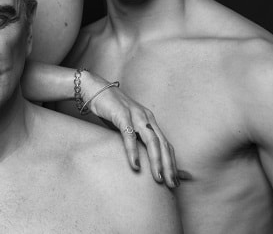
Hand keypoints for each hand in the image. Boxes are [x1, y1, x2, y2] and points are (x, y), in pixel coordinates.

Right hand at [80, 70, 184, 187]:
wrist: (94, 89)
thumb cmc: (110, 110)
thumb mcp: (126, 126)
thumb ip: (135, 140)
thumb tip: (141, 160)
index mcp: (150, 121)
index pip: (166, 144)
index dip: (173, 163)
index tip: (177, 180)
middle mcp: (146, 117)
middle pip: (163, 144)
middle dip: (169, 166)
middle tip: (172, 184)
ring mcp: (135, 115)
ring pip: (151, 140)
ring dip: (156, 160)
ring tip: (158, 177)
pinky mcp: (121, 114)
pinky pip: (129, 135)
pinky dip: (133, 151)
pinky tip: (135, 164)